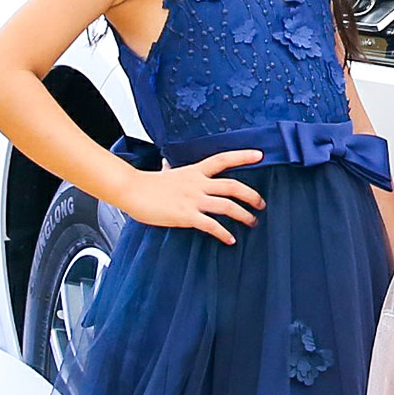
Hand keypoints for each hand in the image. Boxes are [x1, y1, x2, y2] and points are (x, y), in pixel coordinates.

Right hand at [118, 151, 265, 243]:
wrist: (132, 190)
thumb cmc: (148, 184)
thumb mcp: (168, 173)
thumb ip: (176, 172)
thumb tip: (169, 167)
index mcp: (195, 171)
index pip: (223, 159)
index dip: (242, 156)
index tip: (259, 155)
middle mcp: (198, 183)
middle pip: (233, 185)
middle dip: (251, 195)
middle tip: (261, 204)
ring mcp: (193, 199)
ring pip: (227, 206)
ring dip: (244, 215)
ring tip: (252, 222)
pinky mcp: (186, 215)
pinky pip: (211, 225)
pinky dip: (224, 233)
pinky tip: (230, 239)